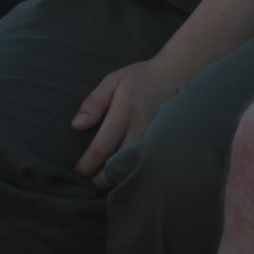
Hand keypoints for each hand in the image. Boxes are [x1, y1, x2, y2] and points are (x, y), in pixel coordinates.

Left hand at [72, 54, 187, 183]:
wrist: (176, 74)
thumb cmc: (140, 79)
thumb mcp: (113, 81)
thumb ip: (93, 103)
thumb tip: (76, 126)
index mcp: (125, 111)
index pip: (101, 148)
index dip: (86, 165)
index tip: (76, 170)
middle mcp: (141, 127)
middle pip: (117, 166)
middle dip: (99, 178)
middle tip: (88, 178)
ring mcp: (155, 138)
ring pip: (132, 169)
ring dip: (116, 178)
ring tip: (103, 178)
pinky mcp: (164, 143)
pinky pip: (146, 165)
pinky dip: (133, 172)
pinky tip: (125, 172)